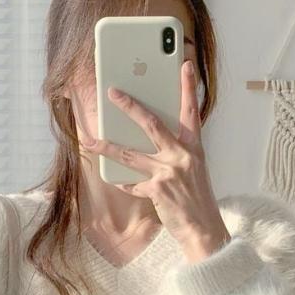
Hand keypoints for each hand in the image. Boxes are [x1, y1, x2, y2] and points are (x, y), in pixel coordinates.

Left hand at [93, 54, 229, 260]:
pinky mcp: (157, 189)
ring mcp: (169, 171)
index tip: (184, 65)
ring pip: (130, 153)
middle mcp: (182, 155)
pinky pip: (132, 182)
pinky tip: (116, 179)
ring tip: (90, 140)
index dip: (188, 87)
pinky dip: (123, 181)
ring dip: (107, 146)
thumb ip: (177, 149)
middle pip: (151, 123)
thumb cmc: (197, 196)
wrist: (203, 229)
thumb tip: (153, 135)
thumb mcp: (194, 167)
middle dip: (129, 106)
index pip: (191, 110)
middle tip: (113, 91)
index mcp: (194, 146)